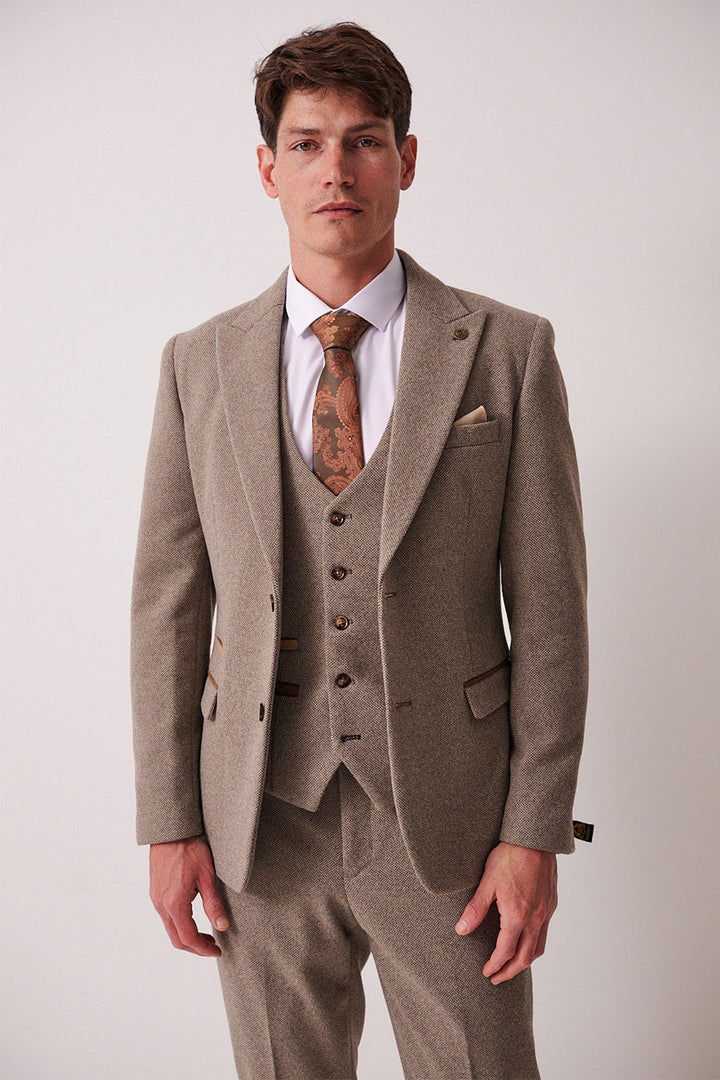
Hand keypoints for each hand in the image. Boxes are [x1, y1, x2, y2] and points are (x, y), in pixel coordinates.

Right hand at [149, 835, 229, 956]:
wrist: (171, 831)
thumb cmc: (190, 849)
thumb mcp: (207, 877)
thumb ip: (214, 904)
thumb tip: (222, 926)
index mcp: (174, 903)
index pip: (188, 938)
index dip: (203, 949)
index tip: (217, 951)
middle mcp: (161, 905)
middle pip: (176, 938)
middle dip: (195, 947)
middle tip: (213, 946)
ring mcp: (156, 899)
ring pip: (170, 928)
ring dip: (187, 936)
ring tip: (206, 933)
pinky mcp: (155, 892)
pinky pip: (166, 917)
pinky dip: (179, 924)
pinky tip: (193, 917)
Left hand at [455, 842, 556, 984]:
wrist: (535, 839)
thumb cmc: (510, 856)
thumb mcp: (487, 882)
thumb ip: (475, 909)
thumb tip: (461, 930)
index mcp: (518, 916)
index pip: (506, 951)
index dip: (495, 965)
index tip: (487, 973)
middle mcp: (535, 918)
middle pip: (525, 958)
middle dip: (510, 971)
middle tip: (497, 978)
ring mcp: (546, 912)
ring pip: (539, 948)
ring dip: (525, 962)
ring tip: (512, 965)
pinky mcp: (551, 904)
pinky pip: (545, 933)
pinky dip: (535, 945)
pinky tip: (525, 940)